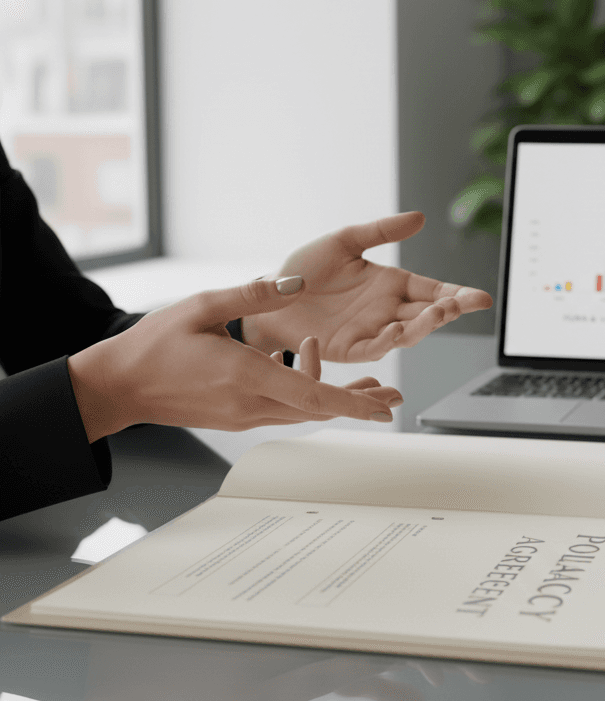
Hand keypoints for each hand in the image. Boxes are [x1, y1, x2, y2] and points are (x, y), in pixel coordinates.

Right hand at [68, 277, 401, 441]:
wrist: (118, 385)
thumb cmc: (153, 346)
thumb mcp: (201, 306)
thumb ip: (251, 294)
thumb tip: (295, 283)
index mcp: (246, 376)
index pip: (312, 395)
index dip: (352, 401)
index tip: (381, 407)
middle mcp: (249, 404)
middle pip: (317, 409)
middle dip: (358, 403)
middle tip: (392, 397)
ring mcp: (243, 415)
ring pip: (302, 411)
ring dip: (337, 400)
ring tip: (371, 388)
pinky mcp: (236, 417)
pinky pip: (283, 408)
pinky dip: (308, 394)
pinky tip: (316, 370)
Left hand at [240, 212, 492, 361]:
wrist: (268, 295)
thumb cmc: (304, 269)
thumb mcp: (345, 241)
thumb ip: (381, 231)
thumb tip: (420, 217)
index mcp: (391, 285)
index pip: (434, 290)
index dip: (459, 295)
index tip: (483, 298)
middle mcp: (386, 310)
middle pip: (427, 314)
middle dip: (449, 310)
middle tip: (464, 304)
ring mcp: (370, 331)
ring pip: (407, 333)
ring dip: (424, 326)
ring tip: (439, 313)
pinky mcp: (348, 348)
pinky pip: (374, 347)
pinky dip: (387, 341)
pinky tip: (396, 329)